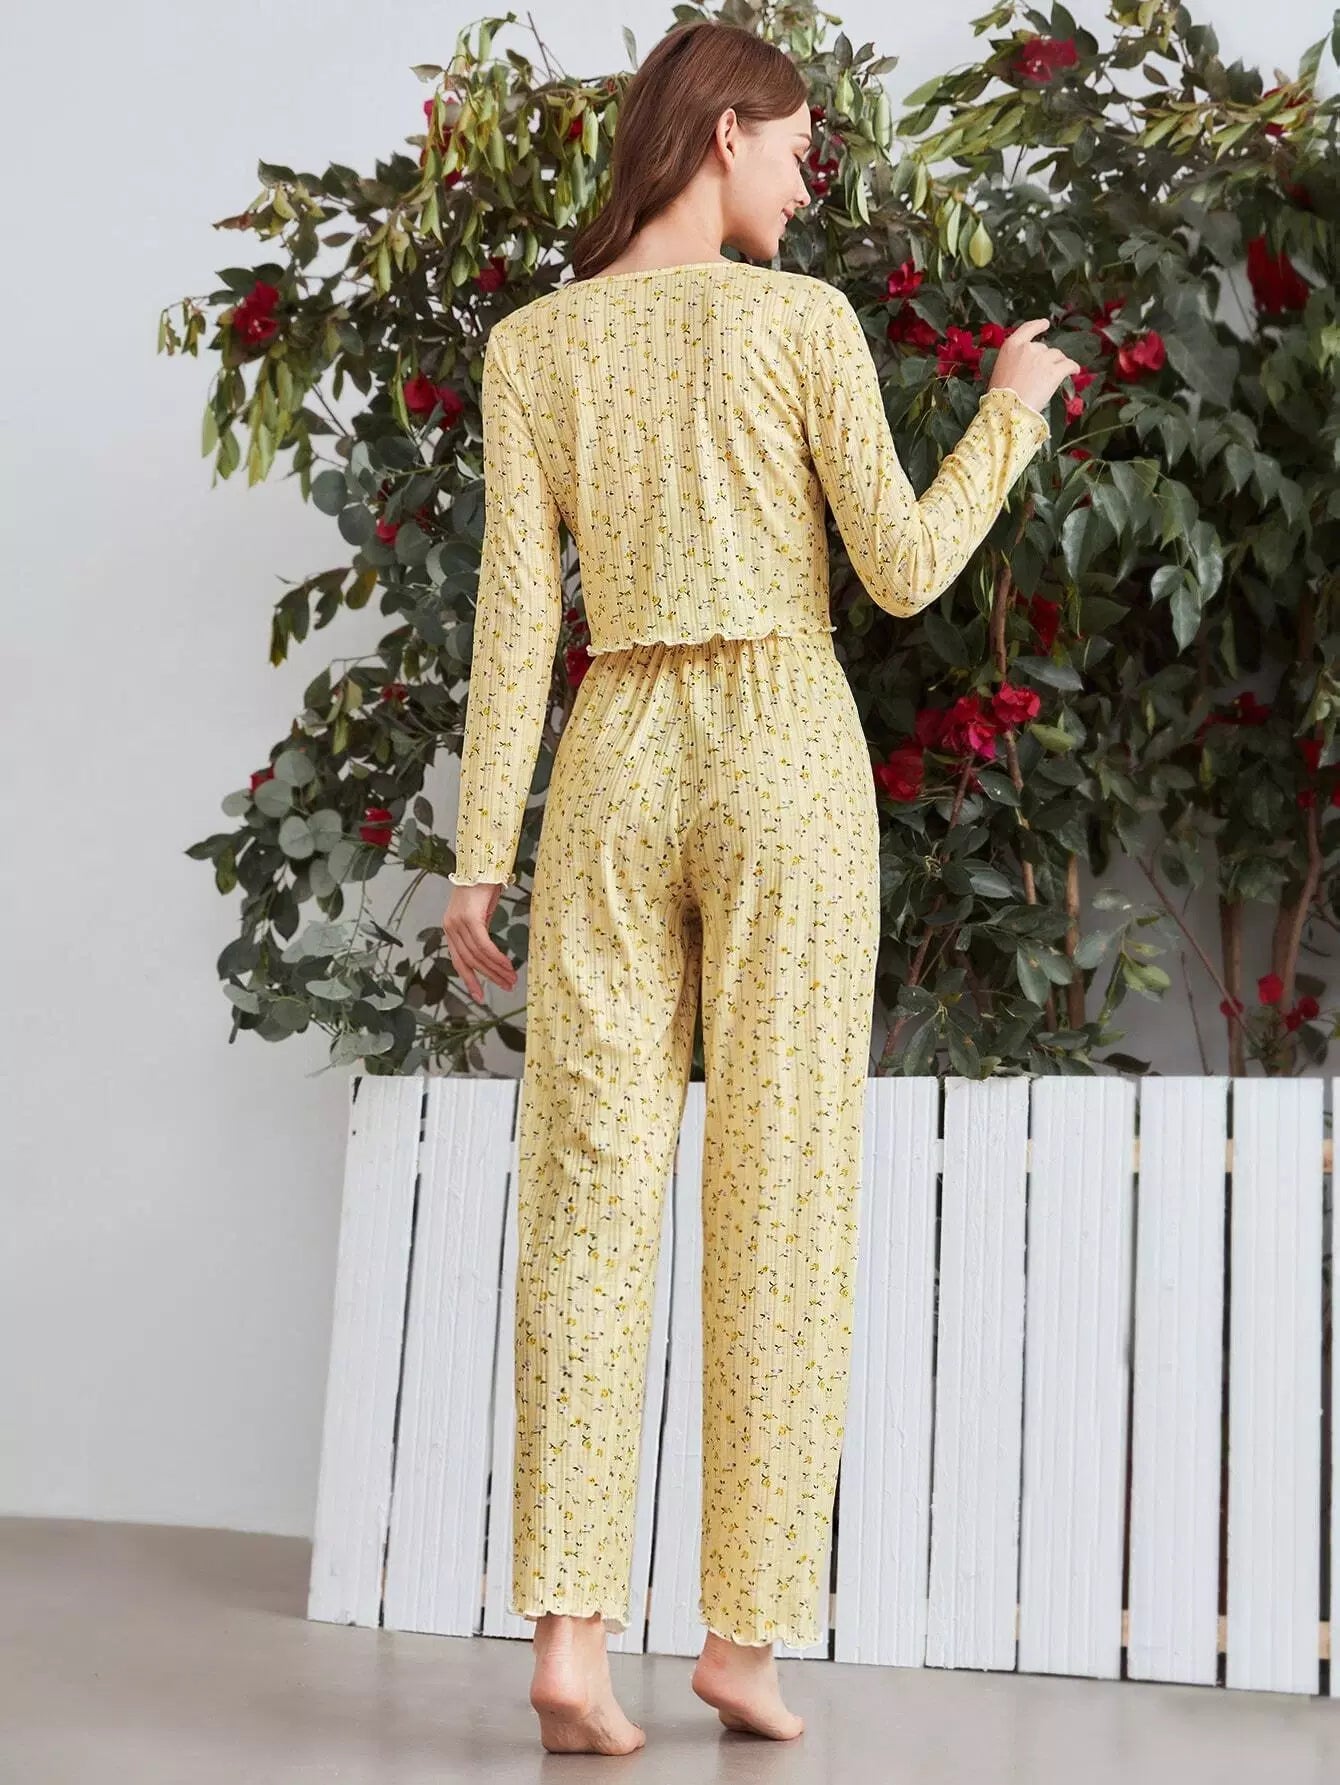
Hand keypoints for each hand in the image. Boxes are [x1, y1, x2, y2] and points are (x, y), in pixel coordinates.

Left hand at [442, 882, 517, 1000]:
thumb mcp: (480, 913)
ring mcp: (458, 924)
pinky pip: (484, 946)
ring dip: (497, 970)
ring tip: (512, 979)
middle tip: (507, 987)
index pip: (459, 961)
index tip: (480, 996)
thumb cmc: (484, 886)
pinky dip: (497, 958)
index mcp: (450, 929)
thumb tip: (488, 953)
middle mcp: (450, 928)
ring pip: (478, 956)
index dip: (470, 980)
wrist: (484, 864)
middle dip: (490, 978)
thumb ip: (479, 932)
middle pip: (470, 961)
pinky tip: (508, 966)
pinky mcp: (469, 919)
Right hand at [988, 317, 1082, 415]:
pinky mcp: (1055, 371)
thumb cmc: (1000, 395)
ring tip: (1057, 375)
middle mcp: (1029, 348)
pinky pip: (1069, 365)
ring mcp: (1043, 359)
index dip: (1038, 325)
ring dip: (1058, 364)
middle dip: (1045, 358)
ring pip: (1057, 356)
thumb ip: (1013, 361)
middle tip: (1043, 373)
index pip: (1028, 329)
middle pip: (1044, 347)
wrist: (1008, 410)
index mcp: (1012, 346)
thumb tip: (1024, 366)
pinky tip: (1074, 371)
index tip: (1045, 324)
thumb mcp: (1000, 370)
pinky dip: (1072, 368)